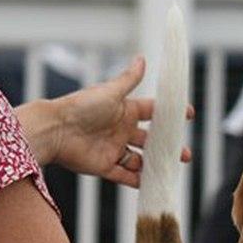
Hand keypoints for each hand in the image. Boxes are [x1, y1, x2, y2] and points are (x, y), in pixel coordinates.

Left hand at [48, 57, 192, 186]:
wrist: (55, 130)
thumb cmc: (81, 107)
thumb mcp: (110, 92)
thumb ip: (128, 79)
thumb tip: (142, 59)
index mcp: (124, 111)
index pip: (152, 112)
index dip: (169, 114)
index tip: (188, 115)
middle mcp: (120, 130)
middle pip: (150, 140)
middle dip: (167, 148)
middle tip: (184, 154)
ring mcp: (113, 149)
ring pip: (140, 160)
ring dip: (155, 165)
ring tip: (171, 170)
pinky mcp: (105, 166)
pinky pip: (125, 176)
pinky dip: (138, 181)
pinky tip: (153, 183)